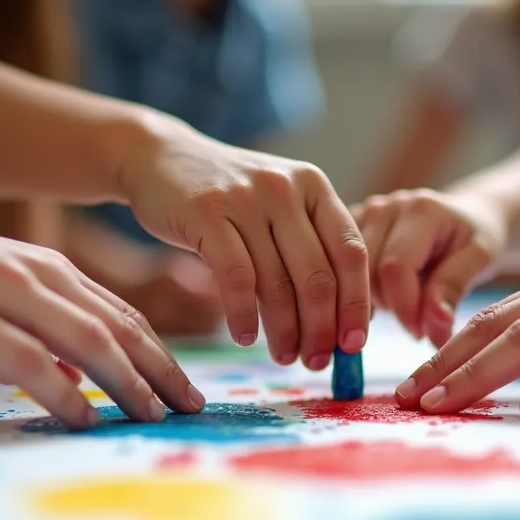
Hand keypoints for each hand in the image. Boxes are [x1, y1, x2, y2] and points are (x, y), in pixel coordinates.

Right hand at [0, 208, 204, 427]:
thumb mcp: (0, 294)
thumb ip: (42, 331)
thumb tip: (77, 379)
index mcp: (52, 272)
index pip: (123, 316)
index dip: (160, 353)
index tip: (185, 386)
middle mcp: (42, 281)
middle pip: (121, 330)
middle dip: (162, 371)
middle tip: (194, 406)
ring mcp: (9, 300)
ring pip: (90, 343)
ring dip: (129, 383)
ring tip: (155, 415)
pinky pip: (33, 364)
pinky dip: (66, 393)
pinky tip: (88, 417)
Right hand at [121, 129, 369, 369]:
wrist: (162, 158)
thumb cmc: (228, 198)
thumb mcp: (278, 205)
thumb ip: (308, 247)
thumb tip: (339, 321)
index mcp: (315, 186)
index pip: (351, 253)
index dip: (357, 304)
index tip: (353, 344)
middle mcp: (286, 188)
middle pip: (318, 275)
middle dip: (321, 329)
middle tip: (315, 361)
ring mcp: (246, 198)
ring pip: (277, 283)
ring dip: (284, 331)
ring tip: (284, 356)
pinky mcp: (206, 212)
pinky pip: (236, 278)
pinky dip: (243, 316)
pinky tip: (245, 337)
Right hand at [352, 189, 506, 347]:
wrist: (466, 216)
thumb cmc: (475, 238)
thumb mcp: (481, 259)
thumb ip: (454, 288)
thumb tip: (433, 329)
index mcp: (421, 210)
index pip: (395, 267)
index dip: (404, 308)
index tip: (420, 333)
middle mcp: (385, 206)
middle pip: (367, 273)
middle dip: (390, 307)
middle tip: (416, 321)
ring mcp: (364, 214)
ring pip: (350, 275)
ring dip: (374, 301)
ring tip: (404, 303)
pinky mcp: (350, 227)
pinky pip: (342, 269)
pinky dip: (360, 292)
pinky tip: (385, 297)